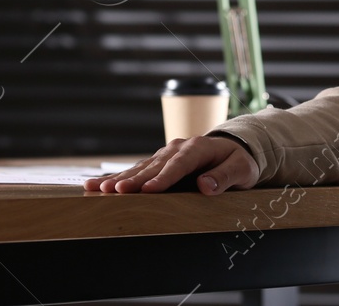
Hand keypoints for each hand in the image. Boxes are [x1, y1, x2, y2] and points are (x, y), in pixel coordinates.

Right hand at [83, 135, 259, 195]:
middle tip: (112, 191)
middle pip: (153, 166)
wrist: (234, 148)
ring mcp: (166, 154)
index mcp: (199, 148)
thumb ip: (225, 176)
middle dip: (132, 180)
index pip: (179, 164)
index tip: (147, 191)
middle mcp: (178, 147)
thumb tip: (205, 185)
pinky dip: (117, 178)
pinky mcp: (158, 162)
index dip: (163, 178)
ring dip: (117, 178)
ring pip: (140, 167)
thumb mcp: (242, 169)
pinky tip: (96, 185)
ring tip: (96, 188)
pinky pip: (136, 170)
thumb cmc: (239, 161)